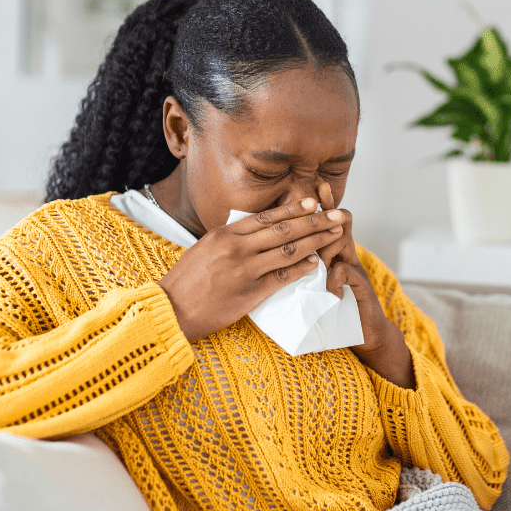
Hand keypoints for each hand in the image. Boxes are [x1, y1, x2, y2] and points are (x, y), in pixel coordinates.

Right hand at [158, 197, 346, 341]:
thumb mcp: (206, 249)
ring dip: (316, 241)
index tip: (313, 202)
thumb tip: (255, 229)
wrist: (172, 309)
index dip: (293, 208)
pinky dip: (301, 269)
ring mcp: (245, 270)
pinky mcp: (250, 293)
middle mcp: (237, 248)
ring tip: (334, 235)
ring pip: (288, 250)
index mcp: (225, 234)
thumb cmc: (187, 281)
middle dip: (315, 221)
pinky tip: (316, 263)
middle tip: (337, 214)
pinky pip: (282, 277)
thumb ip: (231, 238)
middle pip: (284, 230)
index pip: (266, 217)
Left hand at [316, 183, 415, 388]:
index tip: (314, 187)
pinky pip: (347, 273)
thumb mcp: (314, 285)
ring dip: (329, 247)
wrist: (363, 333)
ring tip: (323, 253)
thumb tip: (274, 256)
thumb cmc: (332, 308)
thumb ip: (302, 268)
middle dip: (328, 210)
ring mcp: (354, 269)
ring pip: (342, 244)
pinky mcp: (361, 287)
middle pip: (338, 224)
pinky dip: (336, 279)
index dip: (321, 205)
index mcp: (331, 254)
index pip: (323, 224)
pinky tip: (331, 289)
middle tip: (320, 195)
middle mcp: (344, 256)